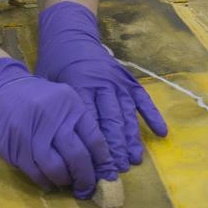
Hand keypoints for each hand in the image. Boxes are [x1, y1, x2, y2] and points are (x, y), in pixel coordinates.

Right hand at [0, 57, 113, 198]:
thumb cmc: (36, 97)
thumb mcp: (62, 100)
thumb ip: (79, 124)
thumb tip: (97, 158)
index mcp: (70, 105)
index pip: (95, 139)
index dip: (102, 161)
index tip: (105, 173)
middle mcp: (54, 119)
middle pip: (78, 156)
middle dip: (86, 177)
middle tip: (87, 187)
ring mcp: (33, 135)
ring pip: (56, 168)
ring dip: (65, 181)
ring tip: (68, 183)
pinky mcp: (17, 148)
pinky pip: (36, 173)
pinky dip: (46, 182)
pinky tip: (50, 182)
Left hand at [35, 1, 167, 171]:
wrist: (71, 35)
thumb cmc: (54, 64)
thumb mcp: (46, 84)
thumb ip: (54, 111)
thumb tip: (56, 146)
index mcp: (79, 86)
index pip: (89, 123)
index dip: (95, 148)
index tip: (97, 169)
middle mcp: (101, 84)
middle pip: (111, 123)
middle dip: (114, 150)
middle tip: (116, 172)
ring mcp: (117, 81)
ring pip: (127, 115)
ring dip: (131, 140)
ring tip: (133, 161)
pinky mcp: (128, 79)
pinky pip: (143, 100)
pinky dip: (153, 116)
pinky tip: (161, 134)